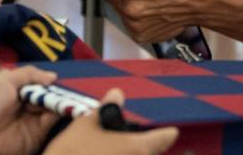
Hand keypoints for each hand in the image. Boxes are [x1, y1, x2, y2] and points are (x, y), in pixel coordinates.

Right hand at [44, 89, 178, 154]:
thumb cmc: (72, 153)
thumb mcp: (84, 125)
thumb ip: (104, 110)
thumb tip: (117, 94)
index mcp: (136, 147)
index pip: (164, 138)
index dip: (167, 133)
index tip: (170, 131)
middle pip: (150, 152)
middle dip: (145, 146)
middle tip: (132, 138)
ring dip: (129, 153)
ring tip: (111, 146)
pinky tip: (103, 153)